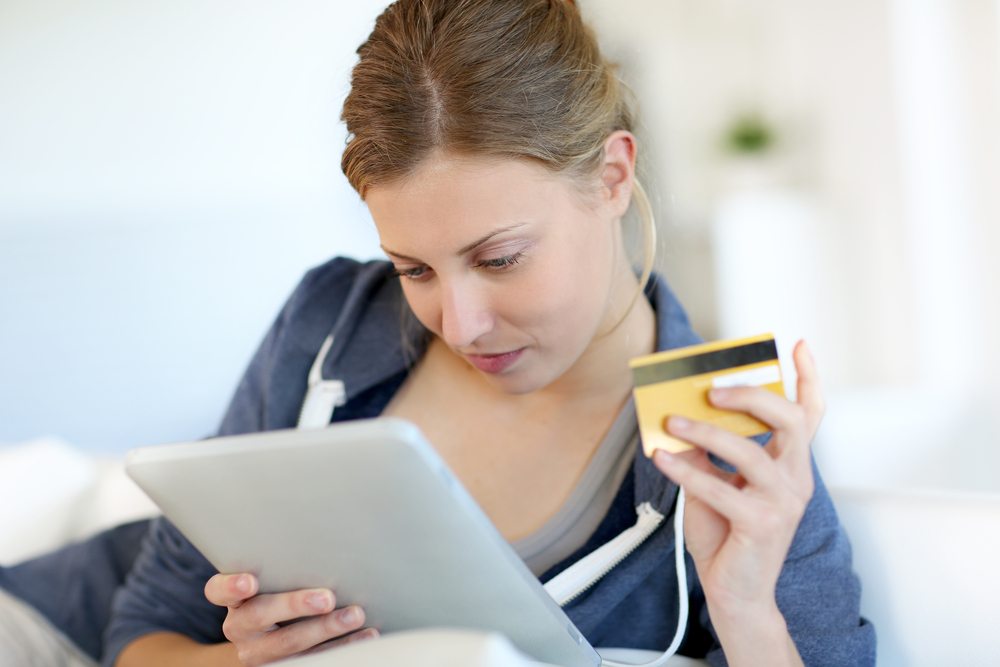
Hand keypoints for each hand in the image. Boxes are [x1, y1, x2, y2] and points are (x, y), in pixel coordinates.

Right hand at [204, 573, 377, 665]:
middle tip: (327, 598)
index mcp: (234, 599)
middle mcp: (240, 627)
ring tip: (355, 615)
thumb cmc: (280, 591)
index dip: (231, 586)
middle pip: (260, 615)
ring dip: (326, 628)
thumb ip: (283, 565)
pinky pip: (315, 659)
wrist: (271, 639)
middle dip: (295, 605)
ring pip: (289, 643)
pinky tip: (366, 634)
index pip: (218, 591)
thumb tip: (330, 537)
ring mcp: (259, 652)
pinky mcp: (280, 666)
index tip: (250, 581)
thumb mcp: (273, 579)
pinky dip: (344, 646)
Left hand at [652, 341, 822, 622]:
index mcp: (790, 466)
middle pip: (790, 421)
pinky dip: (685, 470)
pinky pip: (719, 488)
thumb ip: (704, 452)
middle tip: (712, 388)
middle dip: (751, 395)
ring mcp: (782, 503)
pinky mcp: (761, 526)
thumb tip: (678, 414)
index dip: (808, 378)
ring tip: (672, 421)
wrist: (734, 594)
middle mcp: (795, 480)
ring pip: (751, 452)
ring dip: (706, 431)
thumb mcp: (714, 484)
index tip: (798, 344)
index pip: (809, 415)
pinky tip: (661, 457)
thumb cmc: (726, 536)